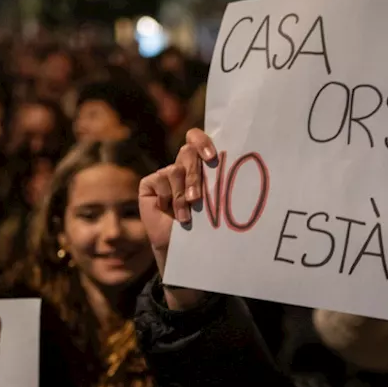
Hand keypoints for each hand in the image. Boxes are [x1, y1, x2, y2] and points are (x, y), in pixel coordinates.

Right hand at [139, 128, 216, 309]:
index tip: (212, 157)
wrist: (184, 248)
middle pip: (187, 151)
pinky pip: (160, 180)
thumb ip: (216, 179)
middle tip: (197, 197)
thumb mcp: (213, 199)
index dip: (202, 141)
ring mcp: (165, 174)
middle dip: (195, 175)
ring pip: (175, 170)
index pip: (197, 138)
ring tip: (187, 214)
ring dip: (183, 195)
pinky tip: (171, 213)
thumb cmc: (204, 225)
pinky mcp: (150, 184)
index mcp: (200, 164)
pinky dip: (169, 198)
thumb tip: (237, 160)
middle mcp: (182, 166)